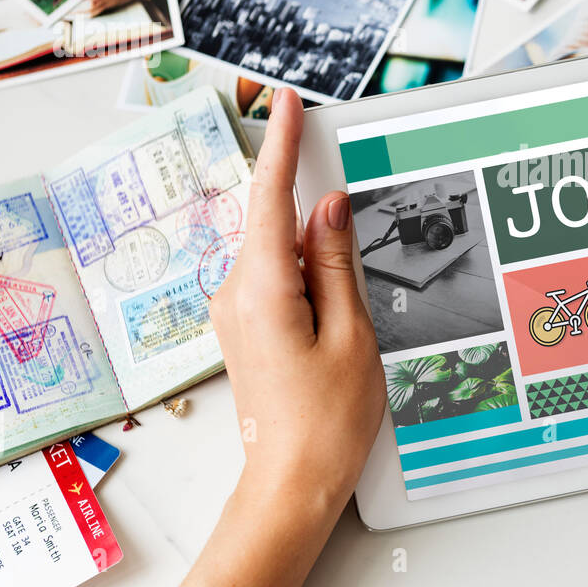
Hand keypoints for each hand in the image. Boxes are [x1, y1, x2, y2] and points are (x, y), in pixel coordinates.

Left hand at [211, 87, 384, 499]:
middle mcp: (236, 293)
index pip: (271, 197)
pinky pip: (276, 278)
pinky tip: (333, 310)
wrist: (291, 483)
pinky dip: (306, 275)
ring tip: (349, 315)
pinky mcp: (245, 325)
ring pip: (281, 253)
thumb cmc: (325, 423)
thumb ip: (337, 263)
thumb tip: (329, 208)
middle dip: (317, 214)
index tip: (287, 103)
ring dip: (316, 257)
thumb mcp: (351, 334)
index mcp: (263, 289)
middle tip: (351, 249)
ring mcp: (236, 311)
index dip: (281, 144)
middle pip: (278, 224)